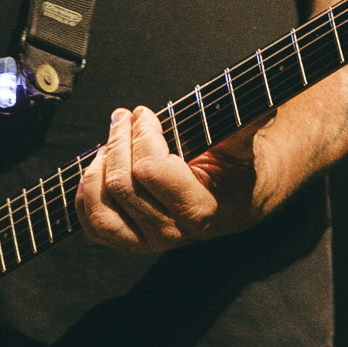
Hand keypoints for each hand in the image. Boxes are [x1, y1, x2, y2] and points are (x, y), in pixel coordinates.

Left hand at [76, 106, 260, 252]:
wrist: (232, 203)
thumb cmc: (235, 169)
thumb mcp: (244, 146)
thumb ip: (249, 124)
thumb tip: (263, 104)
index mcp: (199, 209)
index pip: (150, 170)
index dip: (143, 136)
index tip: (145, 114)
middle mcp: (170, 232)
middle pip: (121, 183)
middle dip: (118, 141)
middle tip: (124, 117)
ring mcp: (146, 241)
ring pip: (100, 210)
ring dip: (96, 170)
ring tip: (108, 145)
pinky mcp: (128, 242)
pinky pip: (91, 227)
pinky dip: (84, 197)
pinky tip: (95, 170)